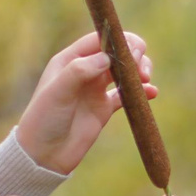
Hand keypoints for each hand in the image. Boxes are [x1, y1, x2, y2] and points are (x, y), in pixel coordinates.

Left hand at [13, 30, 156, 175]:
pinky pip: (127, 95)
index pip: (99, 40)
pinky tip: (152, 93)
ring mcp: (95, 90)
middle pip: (116, 53)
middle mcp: (84, 71)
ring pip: (124, 72)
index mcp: (69, 60)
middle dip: (133, 55)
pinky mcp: (104, 109)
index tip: (134, 50)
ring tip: (146, 80)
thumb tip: (107, 58)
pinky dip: (141, 92)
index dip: (119, 41)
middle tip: (142, 70)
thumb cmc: (43, 120)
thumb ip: (80, 71)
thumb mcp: (57, 92)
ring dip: (139, 71)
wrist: (43, 156)